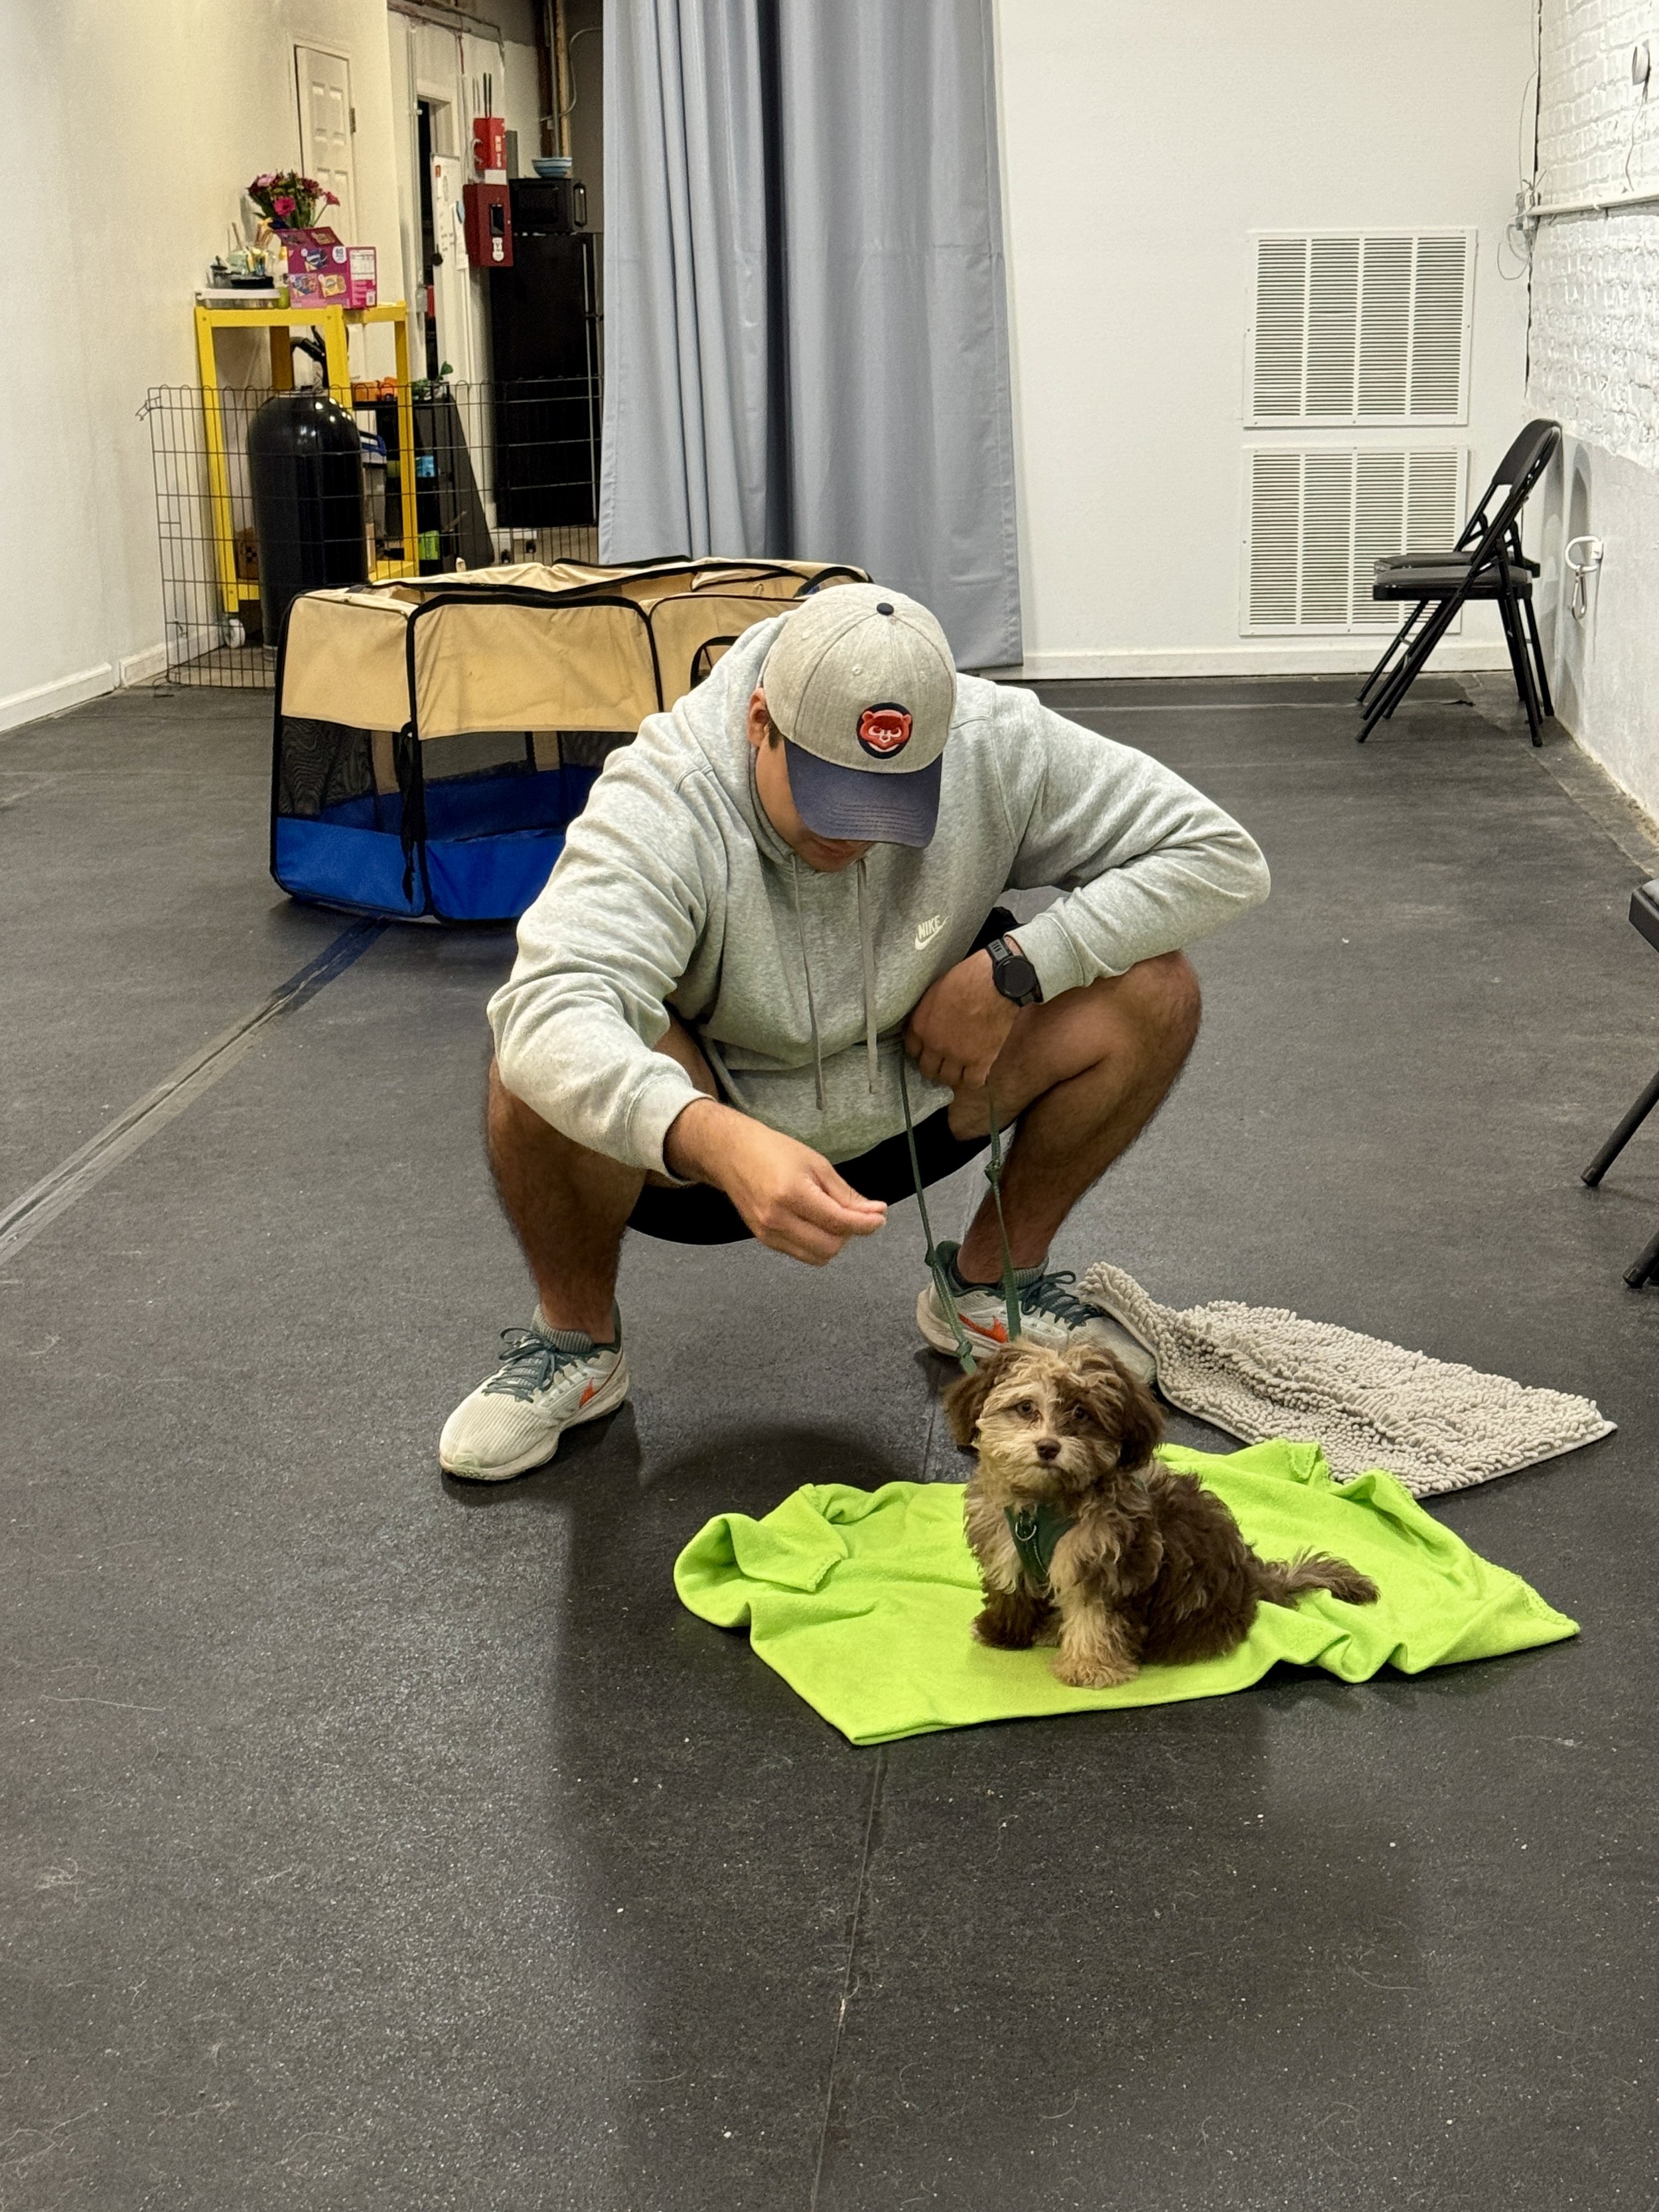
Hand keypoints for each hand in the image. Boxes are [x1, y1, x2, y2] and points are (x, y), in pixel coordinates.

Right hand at [663, 1100, 886, 1263]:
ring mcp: (768, 1233)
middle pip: (830, 1246)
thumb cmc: (774, 1152)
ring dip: (834, 1242)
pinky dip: (816, 1243)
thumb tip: (875, 1212)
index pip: (839, 1222)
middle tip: (854, 1214)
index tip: (880, 1218)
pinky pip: (802, 1254)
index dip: (866, 1224)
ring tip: (833, 1218)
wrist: (733, 1155)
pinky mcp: (764, 1240)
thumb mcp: (817, 1165)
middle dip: (850, 1233)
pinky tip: (816, 1223)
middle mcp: (777, 1218)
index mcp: (792, 1193)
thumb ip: (846, 1194)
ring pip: (817, 1256)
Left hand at [904, 949, 1018, 1090]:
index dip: (922, 1051)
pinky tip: (977, 1071)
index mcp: (921, 1025)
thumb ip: (927, 1012)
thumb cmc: (967, 978)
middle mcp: (935, 1044)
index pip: (912, 1050)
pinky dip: (973, 1080)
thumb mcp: (935, 991)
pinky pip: (972, 1082)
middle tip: (945, 1063)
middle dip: (935, 1067)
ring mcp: (957, 1055)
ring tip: (961, 1069)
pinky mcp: (980, 1061)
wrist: (995, 982)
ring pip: (948, 1079)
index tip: (929, 1050)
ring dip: (953, 1075)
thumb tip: (928, 1022)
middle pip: (928, 1069)